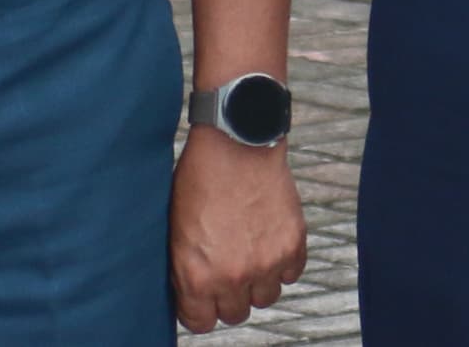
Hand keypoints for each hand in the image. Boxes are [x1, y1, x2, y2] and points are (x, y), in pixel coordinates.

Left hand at [170, 126, 306, 329]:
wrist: (235, 145)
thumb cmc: (199, 182)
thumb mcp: (176, 235)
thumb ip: (186, 272)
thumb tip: (194, 296)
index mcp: (196, 278)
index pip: (202, 323)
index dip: (201, 310)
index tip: (204, 297)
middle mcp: (232, 277)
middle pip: (236, 314)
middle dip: (230, 296)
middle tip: (228, 271)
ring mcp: (266, 261)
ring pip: (266, 298)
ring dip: (258, 283)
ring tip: (251, 256)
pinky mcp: (292, 243)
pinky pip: (292, 274)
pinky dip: (283, 264)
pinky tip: (270, 243)